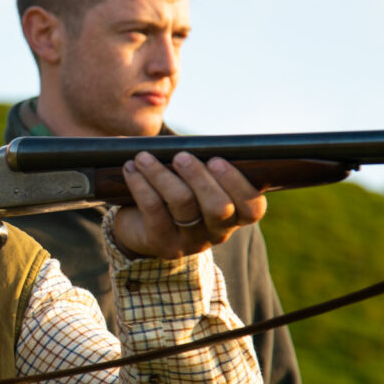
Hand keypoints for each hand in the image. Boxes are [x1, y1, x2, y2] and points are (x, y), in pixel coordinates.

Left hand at [113, 152, 266, 259]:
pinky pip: (153, 209)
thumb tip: (197, 140)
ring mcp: (190, 241)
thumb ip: (203, 166)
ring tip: (143, 157)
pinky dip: (140, 184)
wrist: (139, 228)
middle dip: (199, 176)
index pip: (252, 208)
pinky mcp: (162, 243)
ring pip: (182, 203)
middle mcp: (217, 231)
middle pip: (218, 207)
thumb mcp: (193, 182)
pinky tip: (131, 168)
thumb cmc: (173, 195)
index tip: (216, 160)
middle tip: (180, 157)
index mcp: (234, 215)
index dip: (237, 183)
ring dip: (160, 174)